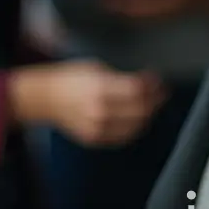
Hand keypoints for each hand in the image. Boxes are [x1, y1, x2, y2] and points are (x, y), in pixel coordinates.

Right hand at [9, 61, 165, 145]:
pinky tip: (140, 118)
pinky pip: (124, 137)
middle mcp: (100, 111)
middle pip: (140, 110)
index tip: (159, 80)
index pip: (138, 90)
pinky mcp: (95, 139)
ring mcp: (97, 128)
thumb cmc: (72, 77)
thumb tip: (147, 81)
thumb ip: (121, 77)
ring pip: (135, 127)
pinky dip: (136, 128)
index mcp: (100, 88)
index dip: (153, 86)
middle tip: (162, 92)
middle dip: (155, 100)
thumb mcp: (98, 68)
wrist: (47, 99)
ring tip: (154, 104)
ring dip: (149, 115)